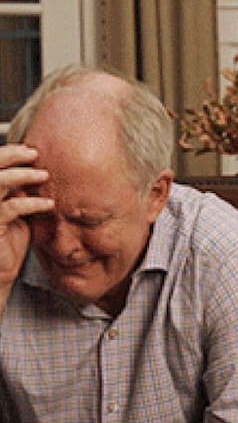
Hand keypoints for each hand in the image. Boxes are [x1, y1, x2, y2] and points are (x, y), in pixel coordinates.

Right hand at [0, 144, 51, 292]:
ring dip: (22, 175)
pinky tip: (48, 205)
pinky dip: (32, 203)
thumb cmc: (8, 242)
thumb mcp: (15, 212)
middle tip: (34, 153)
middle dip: (11, 155)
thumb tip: (36, 173)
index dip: (6, 153)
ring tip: (44, 176)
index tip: (30, 150)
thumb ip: (19, 193)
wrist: (1, 272)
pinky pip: (11, 208)